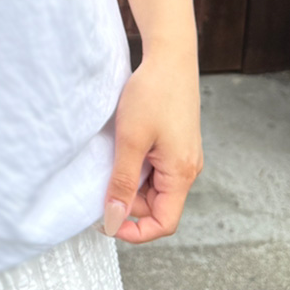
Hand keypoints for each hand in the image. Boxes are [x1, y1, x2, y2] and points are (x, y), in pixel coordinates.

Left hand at [99, 53, 203, 242]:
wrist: (170, 58)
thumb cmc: (153, 94)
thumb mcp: (131, 140)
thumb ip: (122, 182)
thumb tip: (114, 219)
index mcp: (182, 173)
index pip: (164, 223)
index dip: (135, 231)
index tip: (107, 222)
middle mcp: (187, 169)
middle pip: (157, 206)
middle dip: (127, 202)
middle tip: (102, 181)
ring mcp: (182, 157)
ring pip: (153, 188)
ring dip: (129, 182)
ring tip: (112, 158)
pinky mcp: (175, 145)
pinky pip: (154, 170)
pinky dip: (135, 167)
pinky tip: (122, 149)